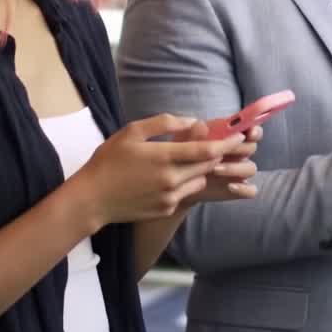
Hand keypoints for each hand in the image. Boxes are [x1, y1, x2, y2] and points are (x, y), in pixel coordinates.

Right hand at [75, 114, 245, 225]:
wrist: (92, 199)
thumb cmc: (108, 161)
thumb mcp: (131, 132)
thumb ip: (163, 123)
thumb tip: (191, 121)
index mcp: (165, 157)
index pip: (207, 150)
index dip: (227, 143)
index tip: (239, 137)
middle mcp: (172, 179)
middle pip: (208, 166)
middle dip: (217, 155)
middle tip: (218, 145)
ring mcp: (170, 197)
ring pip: (199, 180)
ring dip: (200, 170)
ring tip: (185, 161)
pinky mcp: (166, 209)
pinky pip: (185, 194)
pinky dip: (184, 183)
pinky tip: (167, 178)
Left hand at [173, 123, 261, 204]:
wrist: (178, 183)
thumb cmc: (183, 156)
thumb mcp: (184, 143)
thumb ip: (194, 134)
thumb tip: (201, 125)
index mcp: (231, 136)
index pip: (250, 129)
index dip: (253, 129)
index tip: (249, 132)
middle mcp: (239, 153)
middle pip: (251, 147)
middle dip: (240, 148)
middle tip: (223, 151)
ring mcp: (239, 172)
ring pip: (250, 168)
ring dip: (236, 168)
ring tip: (215, 169)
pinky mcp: (237, 189)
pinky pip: (250, 190)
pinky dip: (243, 188)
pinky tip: (229, 187)